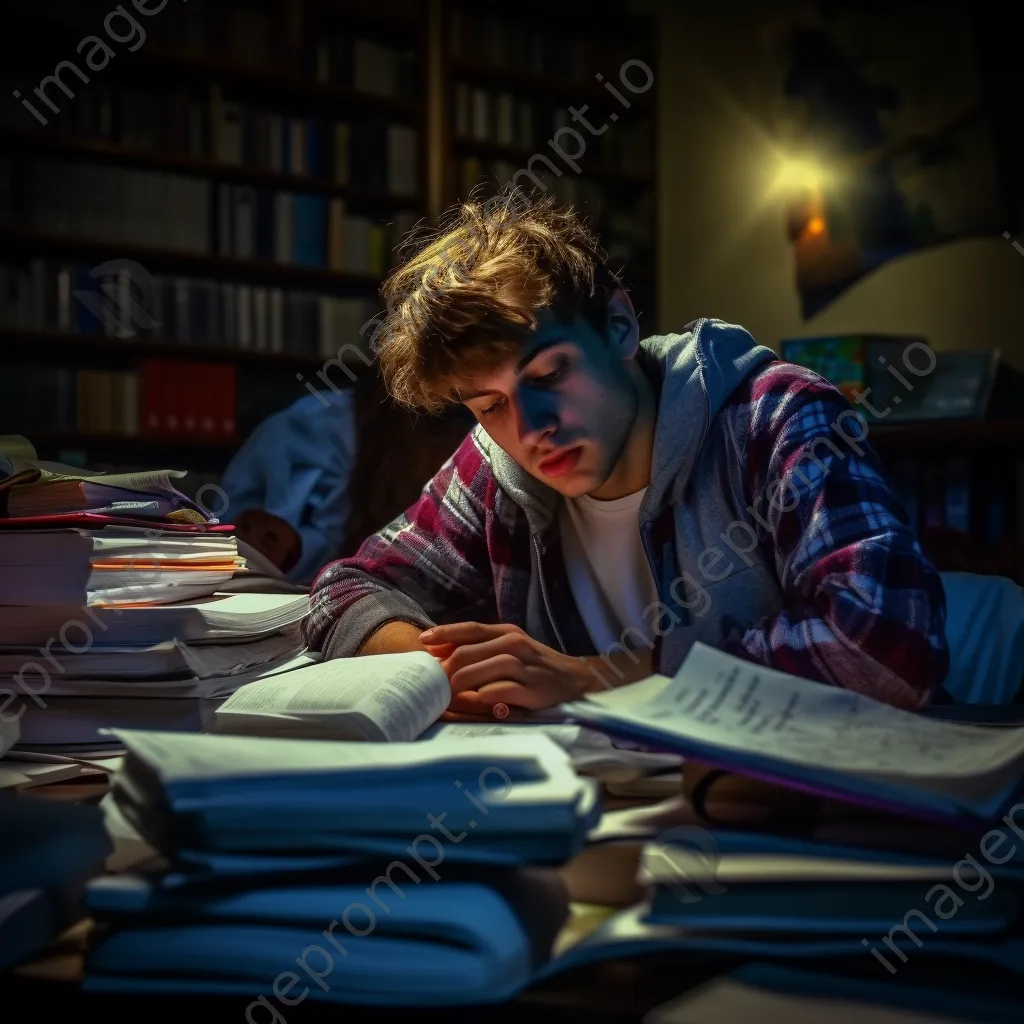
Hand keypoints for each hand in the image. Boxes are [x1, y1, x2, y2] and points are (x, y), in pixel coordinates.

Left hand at [420, 622, 592, 713]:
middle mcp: (515, 645)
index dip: (445, 633)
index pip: (470, 629)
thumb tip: (439, 652)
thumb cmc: (536, 667)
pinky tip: (473, 703)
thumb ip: (480, 649)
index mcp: (507, 633)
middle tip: (431, 683)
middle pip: (469, 652)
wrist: (578, 682)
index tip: (423, 641)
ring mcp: (525, 667)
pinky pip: (500, 692)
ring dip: (460, 683)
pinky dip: (482, 698)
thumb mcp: (510, 650)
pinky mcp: (533, 690)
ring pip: (482, 670)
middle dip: (446, 668)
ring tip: (445, 694)